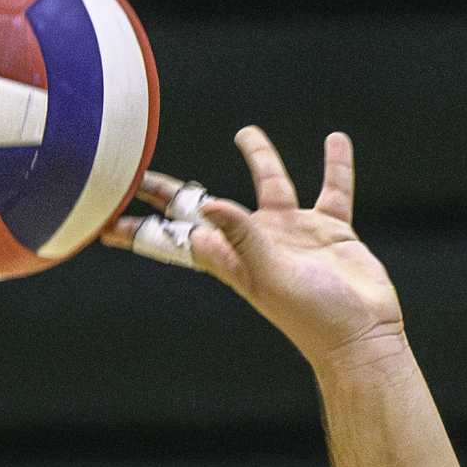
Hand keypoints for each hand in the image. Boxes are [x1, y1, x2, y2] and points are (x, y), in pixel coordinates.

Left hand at [103, 128, 404, 378]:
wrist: (360, 334)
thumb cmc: (310, 315)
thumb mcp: (267, 274)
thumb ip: (240, 236)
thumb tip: (208, 204)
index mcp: (231, 256)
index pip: (174, 237)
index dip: (141, 229)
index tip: (106, 222)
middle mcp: (255, 242)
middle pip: (205, 206)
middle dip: (174, 191)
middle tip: (144, 171)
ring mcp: (292, 234)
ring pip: (271, 185)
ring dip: (260, 158)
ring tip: (246, 133)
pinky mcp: (329, 230)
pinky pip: (332, 189)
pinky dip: (336, 165)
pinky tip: (335, 140)